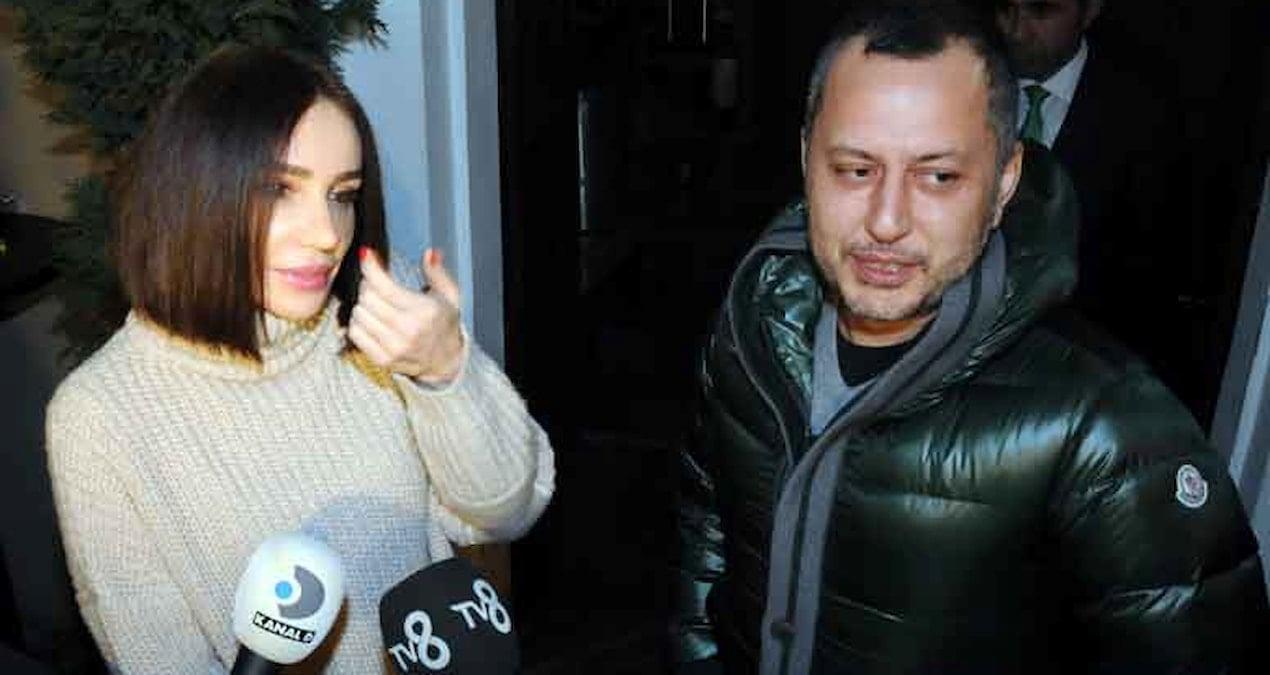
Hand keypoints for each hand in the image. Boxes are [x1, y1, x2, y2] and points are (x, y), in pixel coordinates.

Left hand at [348, 247, 464, 383]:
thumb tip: (430, 253)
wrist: (446, 359)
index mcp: (425, 311)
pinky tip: (370, 321)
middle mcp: (409, 330)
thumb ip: (437, 272)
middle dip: (367, 285)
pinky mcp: (382, 360)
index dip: (370, 267)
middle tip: (375, 284)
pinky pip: (355, 334)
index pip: (384, 286)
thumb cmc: (444, 323)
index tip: (366, 255)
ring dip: (362, 305)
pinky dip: (358, 324)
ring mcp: (394, 347)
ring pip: (358, 315)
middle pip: (367, 298)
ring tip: (374, 304)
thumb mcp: (449, 295)